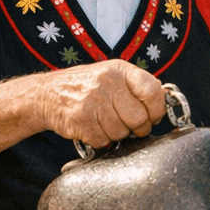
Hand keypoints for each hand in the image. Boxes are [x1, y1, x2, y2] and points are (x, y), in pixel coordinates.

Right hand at [38, 60, 165, 148]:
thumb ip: (136, 86)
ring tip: (106, 123)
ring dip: (117, 134)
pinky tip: (93, 128)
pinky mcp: (79, 120)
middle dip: (139, 128)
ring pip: (121, 132)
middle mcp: (107, 82)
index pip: (152, 91)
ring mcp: (92, 101)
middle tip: (131, 126)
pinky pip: (103, 140)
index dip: (157, 109)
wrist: (45, 94)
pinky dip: (100, 140)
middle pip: (139, 118)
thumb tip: (164, 101)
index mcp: (120, 70)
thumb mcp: (112, 75)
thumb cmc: (85, 87)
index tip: (154, 116)